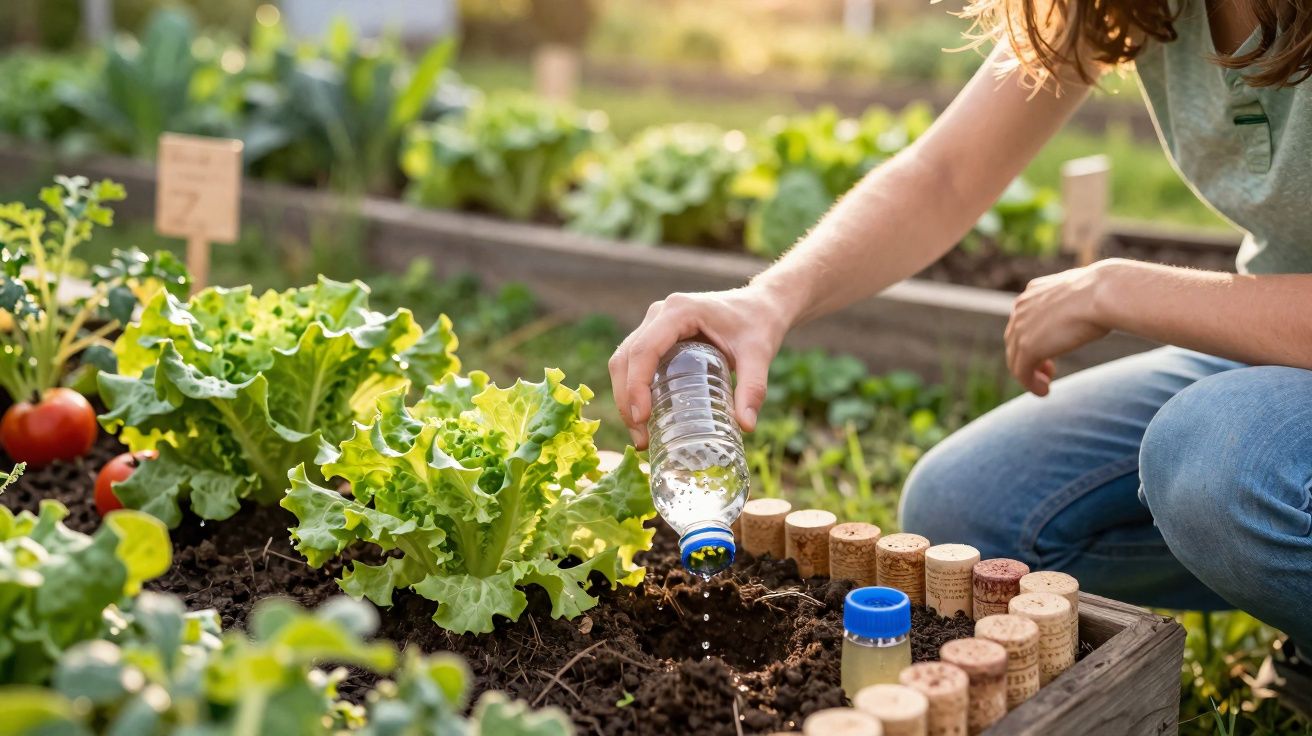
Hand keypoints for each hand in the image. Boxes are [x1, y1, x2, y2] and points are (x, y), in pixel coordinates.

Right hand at [609, 285, 791, 447]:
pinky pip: (634, 361)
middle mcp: (660, 314)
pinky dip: (632, 389)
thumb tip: (746, 426)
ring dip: (625, 397)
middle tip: (641, 438)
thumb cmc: (758, 324)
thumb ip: (753, 388)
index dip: (636, 385)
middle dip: (626, 400)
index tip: (642, 419)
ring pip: (623, 360)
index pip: (644, 350)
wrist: (760, 305)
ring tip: (641, 434)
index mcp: (679, 311)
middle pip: (626, 357)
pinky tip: (645, 417)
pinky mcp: (656, 335)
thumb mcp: (759, 354)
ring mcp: (654, 323)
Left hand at [1005, 260, 1118, 395]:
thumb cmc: (1107, 293)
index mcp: (1033, 292)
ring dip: (1029, 375)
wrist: (1105, 294)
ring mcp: (1021, 328)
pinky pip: (1021, 373)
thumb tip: (1088, 309)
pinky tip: (1044, 392)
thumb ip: (1075, 303)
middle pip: (1014, 341)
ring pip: (1015, 359)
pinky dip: (1031, 385)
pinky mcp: (1027, 347)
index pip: (1023, 321)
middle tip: (1048, 371)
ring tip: (1045, 385)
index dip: (1031, 339)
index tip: (1048, 351)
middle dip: (1028, 358)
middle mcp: (1021, 308)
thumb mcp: (1083, 295)